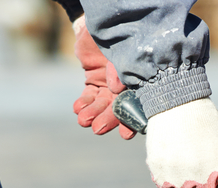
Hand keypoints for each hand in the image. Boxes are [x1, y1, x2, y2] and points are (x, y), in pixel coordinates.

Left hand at [72, 17, 134, 139]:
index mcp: (139, 82)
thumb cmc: (119, 34)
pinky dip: (82, 104)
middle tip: (98, 129)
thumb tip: (115, 89)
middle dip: (108, 120)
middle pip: (118, 109)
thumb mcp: (122, 48)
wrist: (98, 23)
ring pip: (102, 105)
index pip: (138, 105)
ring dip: (92, 114)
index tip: (125, 134)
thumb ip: (120, 68)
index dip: (132, 121)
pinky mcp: (93, 83)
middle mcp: (125, 88)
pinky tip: (77, 108)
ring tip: (83, 120)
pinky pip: (88, 97)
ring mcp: (109, 87)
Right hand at [145, 98, 217, 187]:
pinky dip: (172, 177)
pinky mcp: (160, 174)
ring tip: (187, 157)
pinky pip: (169, 187)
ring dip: (190, 182)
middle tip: (205, 164)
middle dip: (210, 186)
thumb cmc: (202, 119)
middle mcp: (199, 174)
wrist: (173, 102)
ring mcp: (178, 176)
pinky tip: (174, 158)